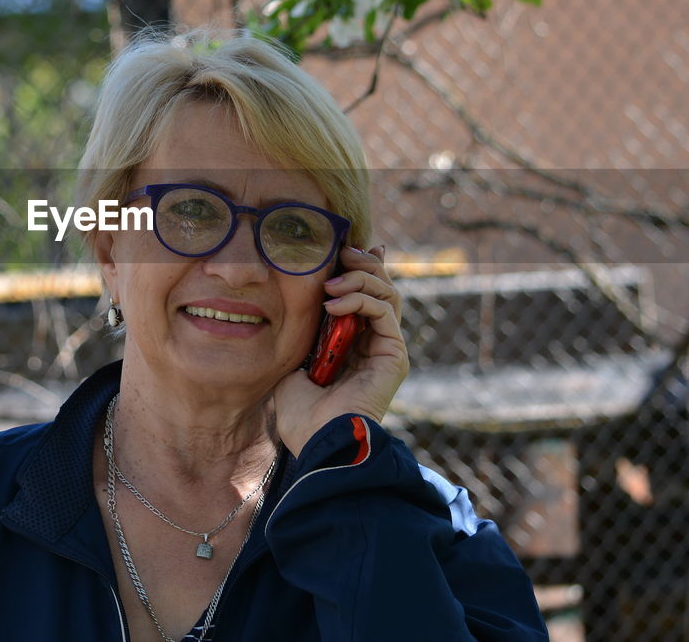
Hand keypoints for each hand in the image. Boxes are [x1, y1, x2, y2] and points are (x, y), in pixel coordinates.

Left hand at [273, 245, 408, 457]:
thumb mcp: (294, 361)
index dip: (360, 267)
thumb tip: (306, 302)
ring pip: (387, 293)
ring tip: (331, 281)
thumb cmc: (301, 412)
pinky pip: (384, 311)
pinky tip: (333, 304)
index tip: (342, 247)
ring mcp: (387, 349)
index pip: (365, 295)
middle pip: (382, 288)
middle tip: (341, 253)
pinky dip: (360, 300)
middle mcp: (375, 343)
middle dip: (363, 264)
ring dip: (360, 278)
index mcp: (354, 343)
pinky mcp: (395, 356)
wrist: (318, 441)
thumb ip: (304, 332)